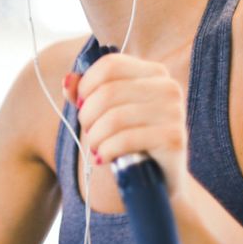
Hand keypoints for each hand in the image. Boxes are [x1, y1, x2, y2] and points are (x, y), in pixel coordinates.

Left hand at [64, 53, 189, 195]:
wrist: (160, 178)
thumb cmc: (130, 140)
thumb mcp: (105, 113)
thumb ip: (85, 93)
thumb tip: (68, 81)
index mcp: (154, 73)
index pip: (110, 65)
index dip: (86, 84)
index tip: (80, 104)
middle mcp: (169, 87)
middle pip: (108, 91)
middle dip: (87, 115)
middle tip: (87, 131)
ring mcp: (174, 112)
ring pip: (115, 117)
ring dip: (94, 136)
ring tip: (94, 147)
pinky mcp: (173, 138)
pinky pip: (125, 139)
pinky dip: (106, 150)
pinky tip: (104, 158)